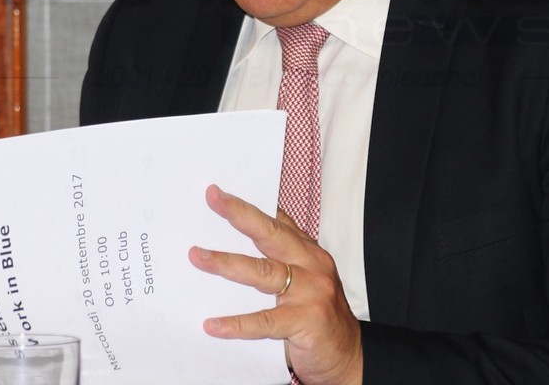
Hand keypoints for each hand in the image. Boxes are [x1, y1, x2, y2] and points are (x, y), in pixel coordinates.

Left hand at [189, 184, 362, 384]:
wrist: (350, 356)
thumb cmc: (320, 315)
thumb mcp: (308, 277)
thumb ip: (284, 255)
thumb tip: (252, 231)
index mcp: (309, 252)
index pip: (277, 222)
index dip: (248, 205)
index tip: (219, 192)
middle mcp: (311, 266)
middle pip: (271, 235)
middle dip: (239, 215)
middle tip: (213, 200)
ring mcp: (310, 293)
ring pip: (263, 273)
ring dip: (227, 263)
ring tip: (198, 257)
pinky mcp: (306, 322)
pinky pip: (265, 322)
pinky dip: (237, 323)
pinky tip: (213, 325)